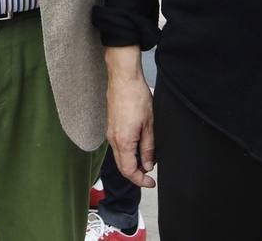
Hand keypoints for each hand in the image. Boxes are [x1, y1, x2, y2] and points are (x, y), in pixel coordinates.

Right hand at [106, 71, 156, 188]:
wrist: (123, 78)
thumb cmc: (136, 97)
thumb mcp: (149, 125)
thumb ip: (148, 148)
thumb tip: (148, 165)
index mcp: (123, 141)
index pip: (128, 170)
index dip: (140, 180)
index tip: (150, 182)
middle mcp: (113, 139)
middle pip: (122, 166)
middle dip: (135, 174)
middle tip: (149, 176)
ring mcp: (110, 132)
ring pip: (119, 157)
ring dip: (131, 163)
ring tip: (147, 161)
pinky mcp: (111, 126)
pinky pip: (118, 147)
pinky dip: (127, 153)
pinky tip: (138, 148)